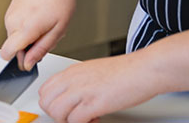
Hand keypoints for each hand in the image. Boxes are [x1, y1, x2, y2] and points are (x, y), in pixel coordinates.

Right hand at [0, 0, 80, 70]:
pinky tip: (41, 13)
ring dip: (30, 35)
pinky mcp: (11, 5)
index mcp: (24, 27)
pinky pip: (16, 23)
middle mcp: (12, 20)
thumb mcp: (58, 29)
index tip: (30, 60)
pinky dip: (28, 24)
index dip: (18, 61)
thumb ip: (40, 49)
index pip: (6, 54)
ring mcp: (10, 11)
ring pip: (16, 35)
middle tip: (49, 33)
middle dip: (30, 46)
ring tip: (47, 21)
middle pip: (15, 46)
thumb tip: (27, 63)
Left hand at [38, 53, 161, 122]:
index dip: (52, 104)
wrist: (143, 70)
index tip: (64, 109)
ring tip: (85, 118)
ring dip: (69, 120)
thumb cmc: (124, 71)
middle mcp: (74, 79)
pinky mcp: (95, 102)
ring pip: (57, 112)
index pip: (45, 90)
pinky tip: (95, 119)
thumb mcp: (92, 71)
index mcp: (72, 71)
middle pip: (47, 102)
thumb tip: (70, 96)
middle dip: (58, 114)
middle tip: (73, 116)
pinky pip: (75, 120)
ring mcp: (83, 90)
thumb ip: (77, 82)